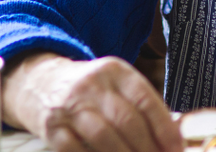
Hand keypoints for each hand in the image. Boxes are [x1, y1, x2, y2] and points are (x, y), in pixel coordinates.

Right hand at [1, 51, 182, 151]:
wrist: (39, 83)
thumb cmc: (89, 90)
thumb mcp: (116, 85)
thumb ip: (141, 106)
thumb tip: (172, 136)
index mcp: (116, 71)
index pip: (146, 100)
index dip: (164, 128)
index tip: (176, 148)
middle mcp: (92, 84)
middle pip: (127, 120)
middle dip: (147, 147)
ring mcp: (69, 105)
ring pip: (104, 136)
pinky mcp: (51, 127)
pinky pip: (75, 150)